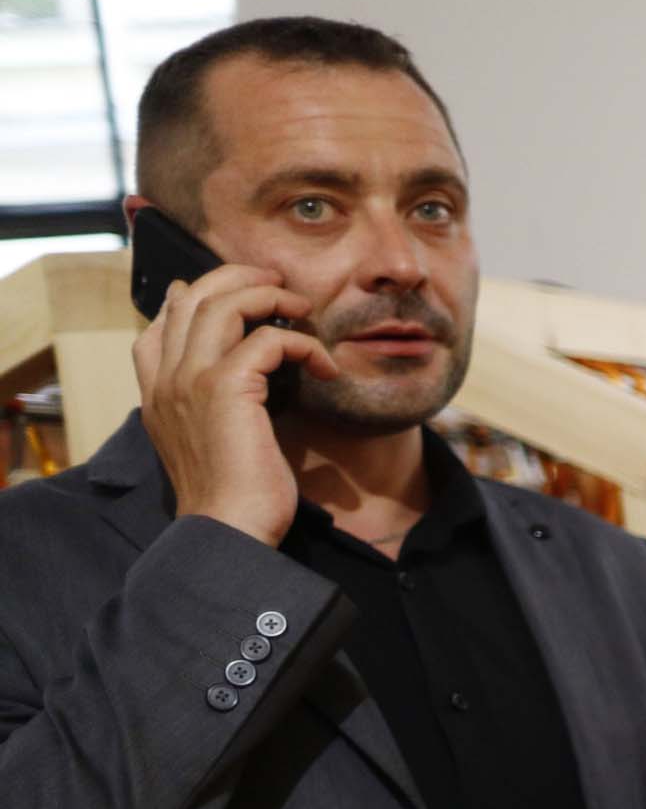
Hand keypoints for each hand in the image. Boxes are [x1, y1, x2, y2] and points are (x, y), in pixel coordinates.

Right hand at [129, 261, 337, 548]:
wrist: (227, 529)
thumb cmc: (232, 497)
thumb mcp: (212, 444)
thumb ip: (212, 405)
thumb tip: (233, 370)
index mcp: (156, 392)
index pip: (161, 323)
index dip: (196, 298)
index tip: (237, 296)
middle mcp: (165, 378)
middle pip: (192, 298)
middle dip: (237, 279)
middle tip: (278, 285)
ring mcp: (190, 379)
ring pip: (223, 303)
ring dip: (270, 297)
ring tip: (302, 308)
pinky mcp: (225, 387)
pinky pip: (268, 339)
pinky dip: (303, 344)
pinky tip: (325, 368)